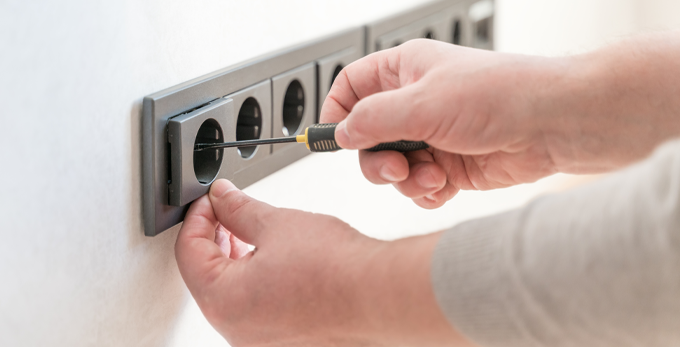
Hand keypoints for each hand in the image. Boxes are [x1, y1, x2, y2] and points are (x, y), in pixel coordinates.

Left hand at [175, 179, 471, 345]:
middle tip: (226, 211)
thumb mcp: (276, 223)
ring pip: (229, 293)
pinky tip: (271, 257)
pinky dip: (253, 280)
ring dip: (232, 259)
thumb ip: (238, 209)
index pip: (188, 253)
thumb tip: (221, 198)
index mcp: (224, 302)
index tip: (209, 201)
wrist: (380, 294)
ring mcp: (259, 340)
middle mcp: (236, 331)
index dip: (197, 217)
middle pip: (205, 275)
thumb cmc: (336, 269)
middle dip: (214, 237)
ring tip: (250, 231)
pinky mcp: (281, 339)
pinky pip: (253, 307)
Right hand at [321, 38, 679, 208]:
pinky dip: (425, 192)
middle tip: (395, 167)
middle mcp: (416, 103)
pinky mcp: (450, 166)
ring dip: (406, 179)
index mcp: (405, 72)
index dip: (337, 112)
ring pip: (392, 167)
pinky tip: (443, 187)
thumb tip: (341, 132)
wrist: (555, 125)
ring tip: (432, 176)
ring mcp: (432, 136)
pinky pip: (418, 186)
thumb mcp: (423, 103)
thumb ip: (373, 120)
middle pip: (368, 137)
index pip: (352, 87)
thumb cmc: (502, 95)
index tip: (335, 139)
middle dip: (377, 159)